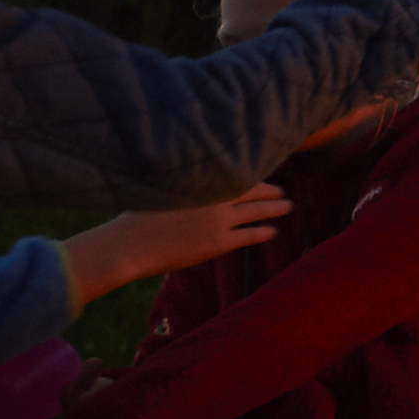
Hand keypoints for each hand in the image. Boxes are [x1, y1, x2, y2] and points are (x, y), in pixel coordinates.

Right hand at [62, 186, 289, 305]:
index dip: (252, 174)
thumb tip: (196, 179)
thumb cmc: (138, 217)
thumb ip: (184, 185)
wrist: (130, 244)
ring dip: (275, 209)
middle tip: (282, 191)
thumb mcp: (162, 190)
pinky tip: (272, 231)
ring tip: (287, 206)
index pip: (236, 173)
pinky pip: (249, 235)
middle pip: (253, 190)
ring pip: (257, 211)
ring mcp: (218, 220)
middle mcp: (214, 198)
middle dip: (270, 190)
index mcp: (201, 182)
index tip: (261, 173)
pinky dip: (263, 232)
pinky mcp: (217, 243)